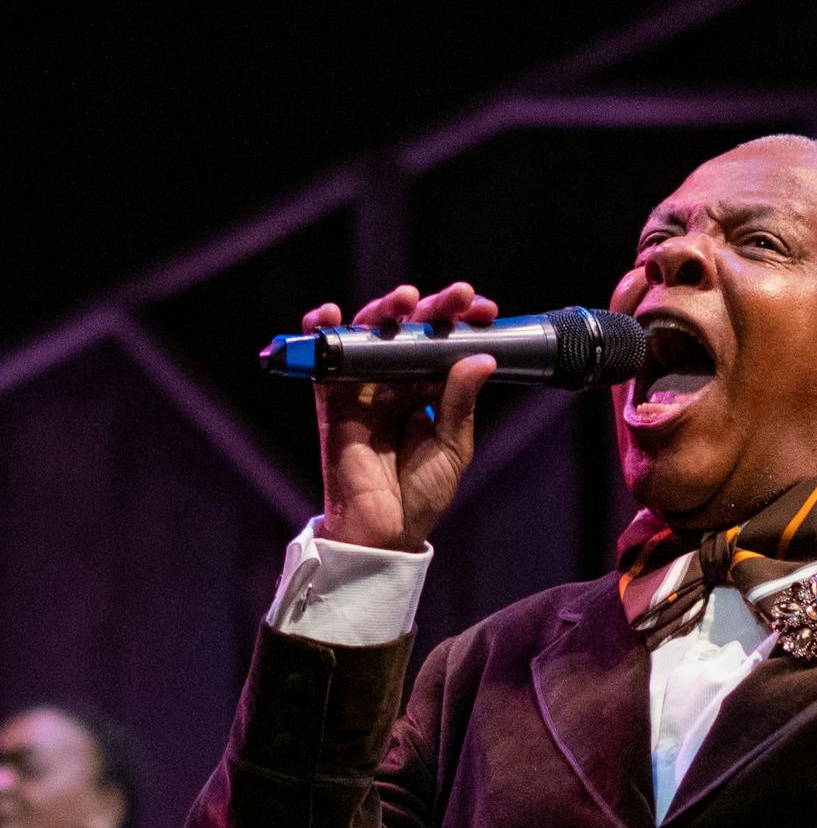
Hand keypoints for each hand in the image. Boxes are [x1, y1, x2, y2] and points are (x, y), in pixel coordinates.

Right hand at [306, 281, 498, 550]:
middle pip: (411, 331)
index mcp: (430, 390)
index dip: (463, 322)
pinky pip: (322, 360)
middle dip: (434, 308)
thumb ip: (461, 403)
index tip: (484, 310)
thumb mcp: (453, 447)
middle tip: (458, 297)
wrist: (387, 530)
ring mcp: (363, 387)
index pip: (446, 344)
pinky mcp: (332, 400)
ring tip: (406, 298)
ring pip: (370, 335)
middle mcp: (396, 381)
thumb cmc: (421, 493)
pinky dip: (320, 333)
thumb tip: (481, 357)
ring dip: (385, 310)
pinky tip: (330, 314)